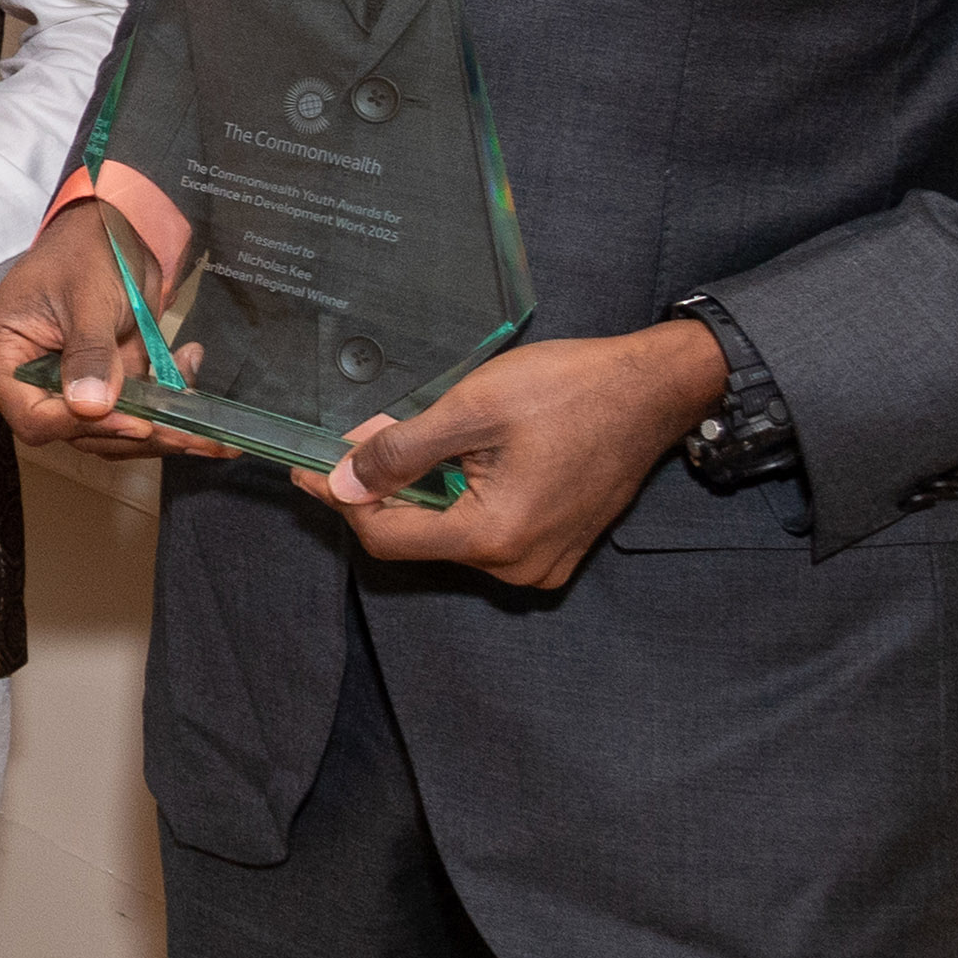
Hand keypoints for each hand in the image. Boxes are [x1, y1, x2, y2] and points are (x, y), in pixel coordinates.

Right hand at [0, 198, 175, 459]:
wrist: (110, 231)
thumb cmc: (84, 250)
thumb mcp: (87, 297)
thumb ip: (89, 352)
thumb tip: (90, 407)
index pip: (31, 416)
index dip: (81, 425)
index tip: (137, 422)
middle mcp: (21, 381)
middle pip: (72, 432)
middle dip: (133, 432)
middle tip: (187, 430)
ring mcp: (58, 387)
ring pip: (104, 432)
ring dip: (157, 427)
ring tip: (200, 411)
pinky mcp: (92, 389)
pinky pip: (124, 415)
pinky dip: (162, 407)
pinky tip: (188, 373)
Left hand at [314, 321, 727, 590]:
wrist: (652, 390)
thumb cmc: (568, 390)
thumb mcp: (471, 409)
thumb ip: (400, 452)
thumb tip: (339, 480)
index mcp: (495, 538)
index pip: (387, 537)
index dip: (340, 500)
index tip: (304, 467)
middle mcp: (518, 568)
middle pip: (417, 539)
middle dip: (378, 493)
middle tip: (346, 444)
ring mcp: (542, 563)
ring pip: (450, 535)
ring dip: (420, 493)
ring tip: (403, 441)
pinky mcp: (556, 547)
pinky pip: (485, 532)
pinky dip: (458, 499)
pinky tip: (452, 459)